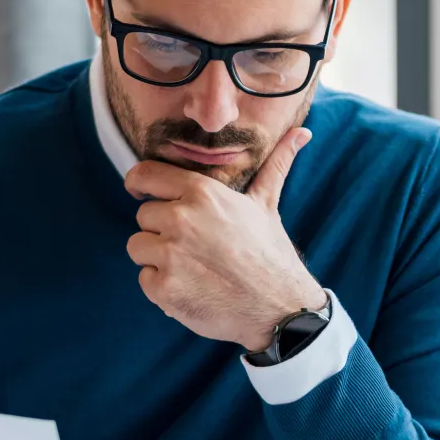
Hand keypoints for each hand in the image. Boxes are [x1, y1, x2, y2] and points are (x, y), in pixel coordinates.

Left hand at [125, 127, 325, 350]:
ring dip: (157, 258)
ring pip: (138, 247)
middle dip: (162, 229)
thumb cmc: (271, 254)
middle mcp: (181, 220)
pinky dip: (162, 286)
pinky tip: (191, 287)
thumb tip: (302, 132)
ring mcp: (170, 255)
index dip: (139, 183)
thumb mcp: (267, 204)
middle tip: (194, 245)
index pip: (145, 175)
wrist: (279, 308)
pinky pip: (144, 279)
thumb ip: (275, 165)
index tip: (140, 192)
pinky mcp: (163, 288)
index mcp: (202, 193)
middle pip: (143, 216)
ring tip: (192, 266)